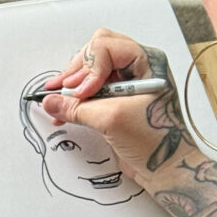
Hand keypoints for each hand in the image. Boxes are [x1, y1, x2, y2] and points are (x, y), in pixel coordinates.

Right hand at [41, 29, 196, 184]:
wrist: (166, 169)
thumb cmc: (155, 141)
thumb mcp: (112, 119)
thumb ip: (77, 108)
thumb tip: (50, 101)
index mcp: (147, 62)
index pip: (107, 47)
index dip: (89, 68)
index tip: (81, 92)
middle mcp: (137, 68)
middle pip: (95, 53)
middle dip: (76, 71)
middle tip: (64, 90)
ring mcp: (126, 83)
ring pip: (89, 70)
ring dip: (72, 85)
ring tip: (58, 102)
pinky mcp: (116, 99)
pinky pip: (89, 89)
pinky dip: (75, 98)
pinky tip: (63, 111)